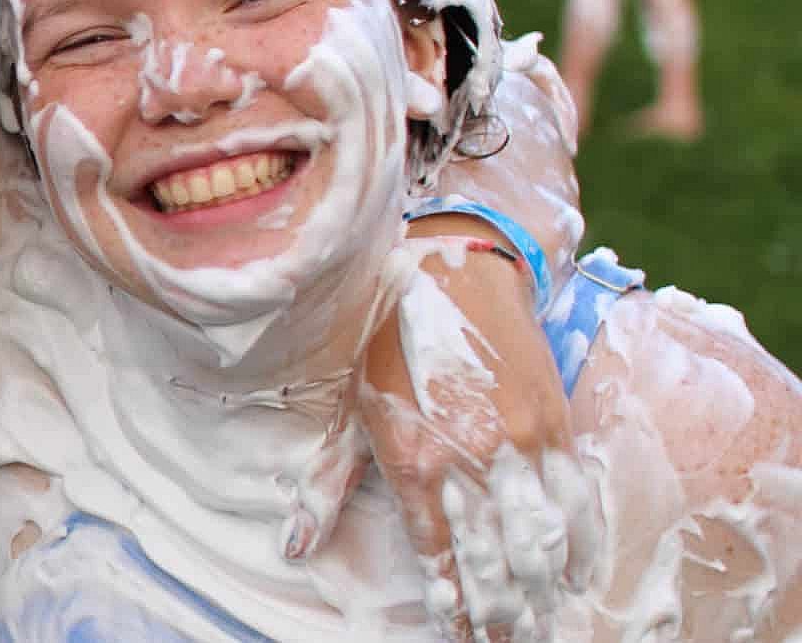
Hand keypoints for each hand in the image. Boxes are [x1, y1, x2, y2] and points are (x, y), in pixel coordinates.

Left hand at [308, 244, 597, 640]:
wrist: (453, 271)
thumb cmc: (388, 341)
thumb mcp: (348, 410)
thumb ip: (327, 484)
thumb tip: (295, 546)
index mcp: (415, 461)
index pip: (440, 557)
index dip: (455, 605)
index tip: (463, 638)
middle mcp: (473, 460)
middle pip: (496, 561)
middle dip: (502, 613)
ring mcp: (523, 444)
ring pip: (541, 541)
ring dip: (542, 592)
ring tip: (539, 626)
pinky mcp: (557, 424)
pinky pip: (577, 501)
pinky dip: (581, 546)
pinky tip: (577, 578)